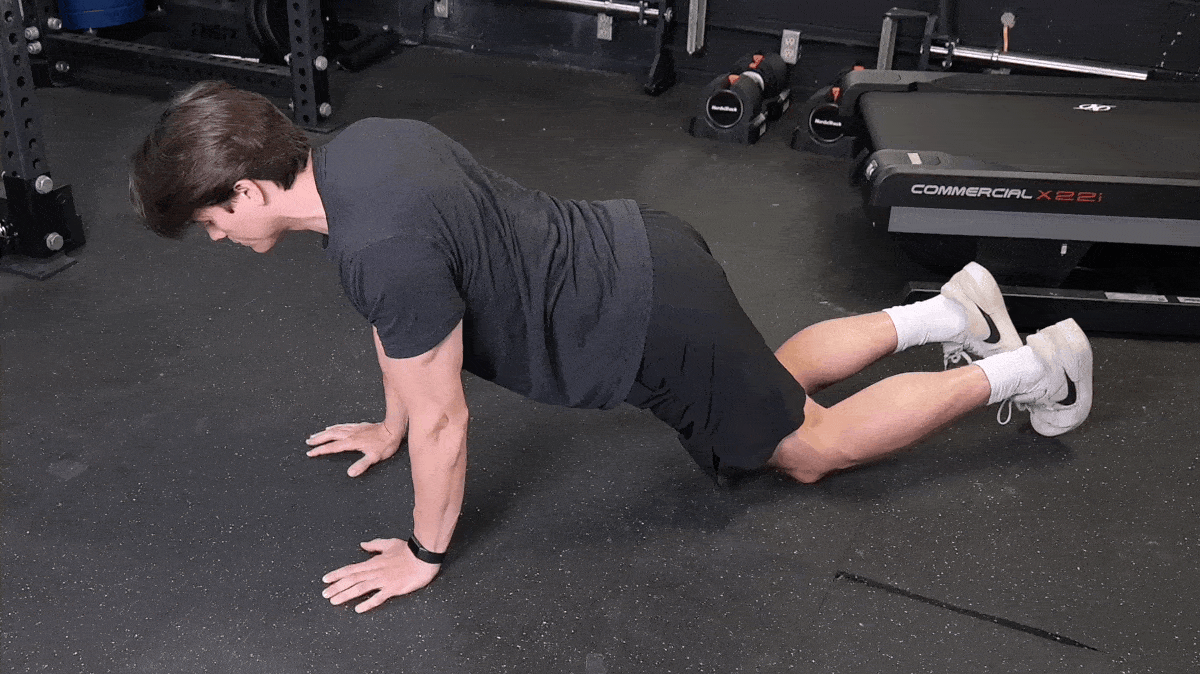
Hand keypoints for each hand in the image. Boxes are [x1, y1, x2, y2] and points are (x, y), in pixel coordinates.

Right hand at [306, 422, 404, 476]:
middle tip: (307, 442)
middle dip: (318, 439)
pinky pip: (342, 425)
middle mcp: (350, 434)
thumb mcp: (375, 457)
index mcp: (352, 442)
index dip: (320, 450)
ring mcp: (354, 429)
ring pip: (335, 429)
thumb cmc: (385, 445)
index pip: (332, 447)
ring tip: (314, 435)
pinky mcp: (359, 426)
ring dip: (323, 433)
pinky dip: (334, 427)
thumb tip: (350, 473)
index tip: (310, 453)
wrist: (393, 429)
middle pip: (330, 436)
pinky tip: (331, 427)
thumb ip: (362, 465)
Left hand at [321, 538, 438, 612]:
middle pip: (352, 580)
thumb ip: (374, 545)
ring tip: (334, 601)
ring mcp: (383, 581)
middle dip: (336, 587)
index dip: (337, 574)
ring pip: (360, 588)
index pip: (351, 569)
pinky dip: (367, 603)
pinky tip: (358, 609)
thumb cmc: (408, 550)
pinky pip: (378, 597)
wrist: (423, 557)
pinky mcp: (393, 589)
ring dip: (346, 595)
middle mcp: (375, 572)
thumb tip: (362, 544)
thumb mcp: (389, 544)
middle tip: (324, 594)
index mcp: (373, 562)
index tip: (325, 580)